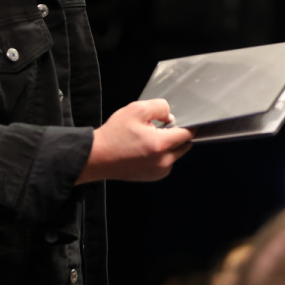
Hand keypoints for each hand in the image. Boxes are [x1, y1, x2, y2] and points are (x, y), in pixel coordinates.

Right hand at [78, 99, 192, 183]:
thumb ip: (159, 107)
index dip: (187, 125)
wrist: (97, 157)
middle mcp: (163, 162)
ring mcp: (158, 172)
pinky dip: (161, 156)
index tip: (184, 121)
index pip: (187, 134)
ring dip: (169, 146)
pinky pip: (166, 164)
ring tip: (148, 140)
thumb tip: (170, 117)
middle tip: (158, 128)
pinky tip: (145, 150)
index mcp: (160, 145)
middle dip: (176, 135)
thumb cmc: (113, 135)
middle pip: (184, 146)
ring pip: (175, 155)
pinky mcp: (153, 177)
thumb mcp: (135, 110)